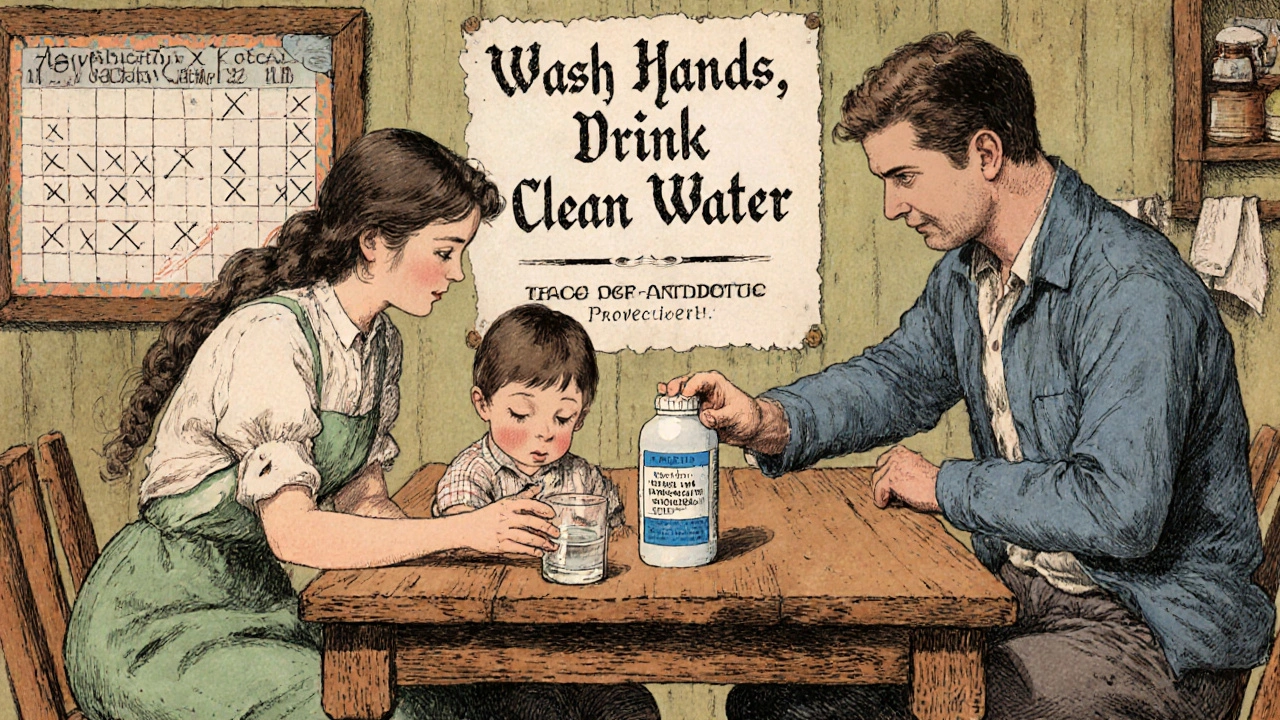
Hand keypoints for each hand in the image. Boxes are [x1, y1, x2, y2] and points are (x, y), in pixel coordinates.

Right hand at [458, 485, 559, 555]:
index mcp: (508, 505)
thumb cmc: (487, 514)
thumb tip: (538, 487)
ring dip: (541, 542)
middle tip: (557, 532)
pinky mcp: (499, 545)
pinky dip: (530, 551)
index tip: (553, 515)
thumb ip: (523, 496)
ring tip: (551, 546)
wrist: (466, 528)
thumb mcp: (504, 502)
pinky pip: (518, 548)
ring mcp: (502, 531)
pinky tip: (538, 553)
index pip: (529, 504)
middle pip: (530, 521)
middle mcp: (505, 517)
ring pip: (526, 537)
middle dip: (546, 528)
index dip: (543, 509)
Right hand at [660, 371, 781, 449]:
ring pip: (680, 397)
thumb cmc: (748, 416)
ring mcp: (698, 403)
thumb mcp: (737, 415)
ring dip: (670, 398)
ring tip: (661, 399)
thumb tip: (705, 417)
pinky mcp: (695, 415)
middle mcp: (704, 391)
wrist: (750, 429)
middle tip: (669, 394)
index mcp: (715, 384)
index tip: (686, 393)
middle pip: (685, 385)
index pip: (701, 380)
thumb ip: (721, 417)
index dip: (692, 384)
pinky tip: (661, 406)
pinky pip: (680, 411)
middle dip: (676, 387)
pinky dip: (670, 408)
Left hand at [872, 445, 940, 512]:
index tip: (885, 484)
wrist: (941, 488)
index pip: (882, 462)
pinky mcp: (889, 479)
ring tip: (885, 500)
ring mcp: (891, 466)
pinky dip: (880, 499)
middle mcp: (894, 455)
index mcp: (900, 451)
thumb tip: (887, 480)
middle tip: (885, 494)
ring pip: (876, 481)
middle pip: (878, 471)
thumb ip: (900, 469)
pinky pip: (878, 491)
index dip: (883, 474)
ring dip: (880, 492)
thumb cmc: (932, 482)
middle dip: (880, 482)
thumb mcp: (914, 468)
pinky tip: (883, 504)